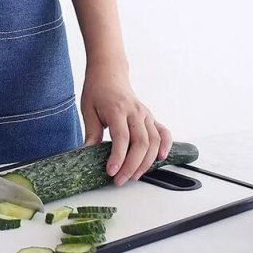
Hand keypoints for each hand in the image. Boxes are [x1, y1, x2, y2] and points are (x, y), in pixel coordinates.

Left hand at [80, 60, 171, 185]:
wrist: (109, 72)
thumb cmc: (97, 90)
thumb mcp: (88, 110)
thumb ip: (91, 133)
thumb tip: (87, 154)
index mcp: (117, 109)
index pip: (122, 137)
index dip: (118, 157)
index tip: (111, 171)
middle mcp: (134, 112)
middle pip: (141, 143)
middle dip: (132, 165)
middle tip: (120, 179)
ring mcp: (145, 114)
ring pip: (154, 141)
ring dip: (146, 162)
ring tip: (134, 175)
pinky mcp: (150, 117)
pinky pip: (163, 132)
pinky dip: (166, 146)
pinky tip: (160, 158)